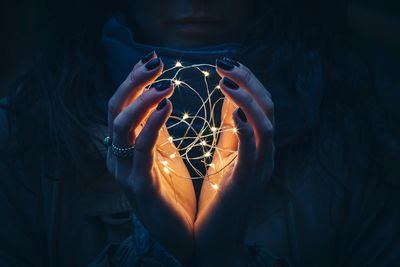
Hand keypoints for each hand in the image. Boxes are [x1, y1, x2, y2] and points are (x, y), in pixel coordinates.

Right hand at [106, 54, 195, 263]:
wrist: (179, 233)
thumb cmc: (172, 192)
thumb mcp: (164, 154)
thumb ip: (157, 130)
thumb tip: (161, 100)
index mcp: (125, 147)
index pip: (121, 105)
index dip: (133, 81)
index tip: (152, 60)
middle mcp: (118, 156)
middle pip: (115, 109)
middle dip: (133, 82)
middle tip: (155, 63)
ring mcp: (125, 171)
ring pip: (121, 125)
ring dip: (142, 100)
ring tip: (164, 83)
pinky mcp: (139, 185)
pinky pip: (141, 148)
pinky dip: (152, 124)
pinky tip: (167, 106)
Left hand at [195, 59, 274, 265]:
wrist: (217, 236)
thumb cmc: (221, 194)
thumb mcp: (225, 154)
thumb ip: (231, 128)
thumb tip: (228, 98)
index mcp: (258, 145)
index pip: (261, 104)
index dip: (247, 80)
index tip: (225, 64)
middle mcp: (265, 153)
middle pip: (267, 108)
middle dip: (248, 82)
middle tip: (224, 65)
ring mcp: (259, 168)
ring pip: (266, 126)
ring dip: (247, 101)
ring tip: (225, 82)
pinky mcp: (246, 183)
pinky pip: (253, 153)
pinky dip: (247, 130)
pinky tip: (233, 114)